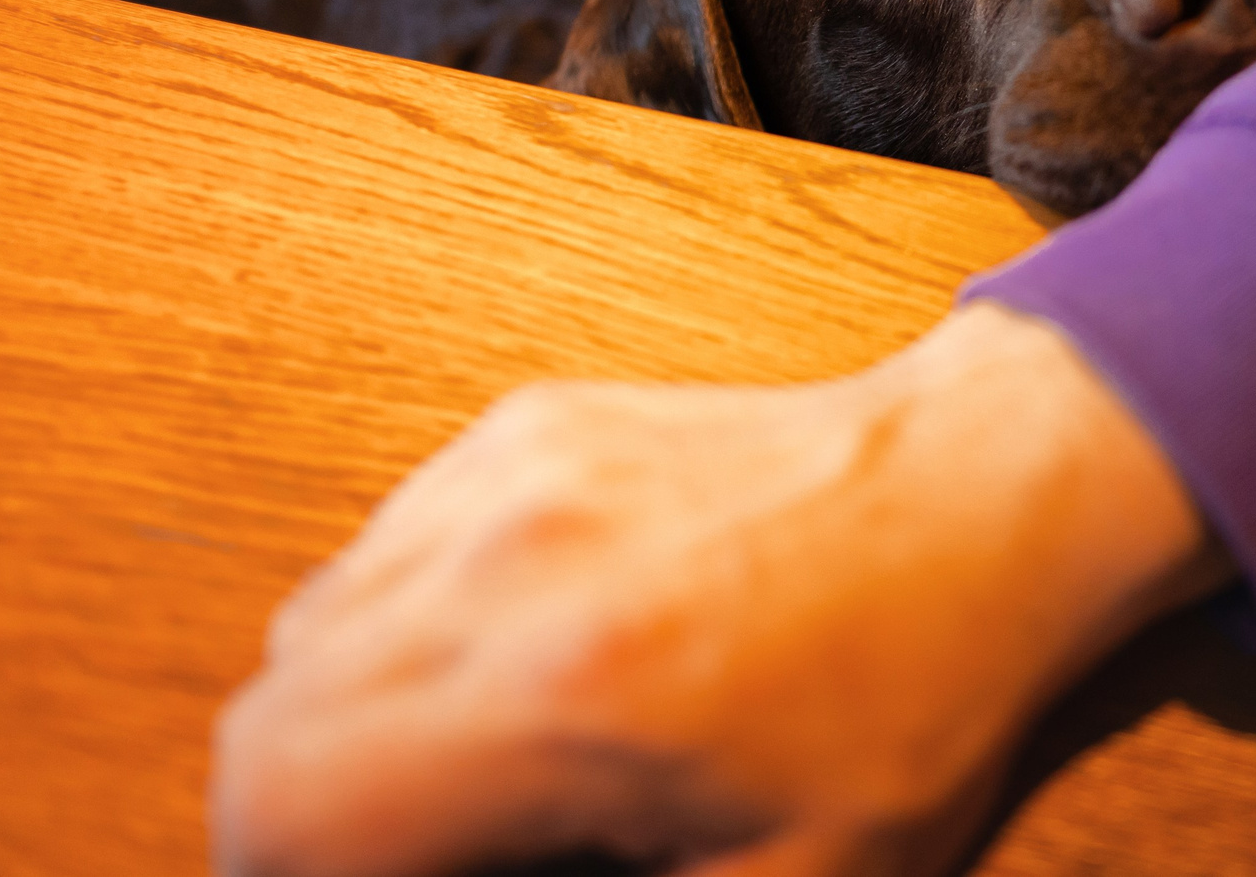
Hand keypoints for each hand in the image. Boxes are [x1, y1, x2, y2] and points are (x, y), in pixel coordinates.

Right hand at [212, 302, 1227, 876]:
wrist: (984, 492)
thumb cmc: (916, 693)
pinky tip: (500, 673)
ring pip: (310, 625)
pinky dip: (394, 628)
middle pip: (271, 720)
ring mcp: (510, 469)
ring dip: (339, 728)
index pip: (290, 806)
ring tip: (459, 784)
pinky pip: (385, 545)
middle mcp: (508, 557)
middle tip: (406, 868)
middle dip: (299, 828)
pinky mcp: (530, 423)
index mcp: (565, 689)